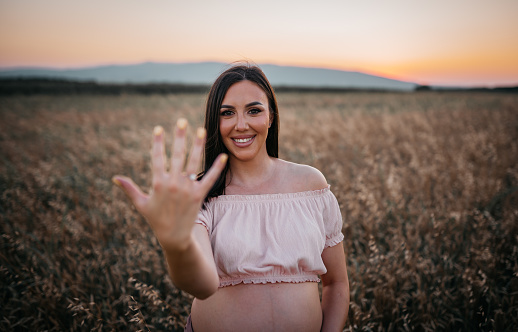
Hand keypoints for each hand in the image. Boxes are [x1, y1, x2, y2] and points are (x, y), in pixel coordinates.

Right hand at [112, 118, 226, 250]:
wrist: (174, 237)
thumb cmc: (156, 220)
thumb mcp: (141, 204)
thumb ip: (129, 189)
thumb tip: (115, 178)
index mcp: (157, 183)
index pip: (157, 158)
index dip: (157, 142)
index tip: (159, 128)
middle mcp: (173, 183)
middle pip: (176, 155)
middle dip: (179, 137)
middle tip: (182, 121)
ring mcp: (187, 188)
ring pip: (193, 162)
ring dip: (197, 145)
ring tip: (201, 130)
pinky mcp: (199, 195)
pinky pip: (209, 179)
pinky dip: (217, 168)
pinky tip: (223, 156)